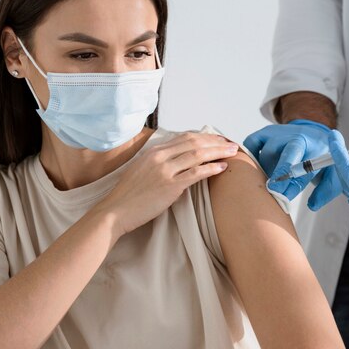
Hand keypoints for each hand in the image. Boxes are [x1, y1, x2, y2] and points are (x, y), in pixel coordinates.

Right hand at [96, 132, 238, 235]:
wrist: (116, 211)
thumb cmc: (128, 196)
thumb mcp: (141, 170)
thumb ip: (157, 163)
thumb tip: (176, 162)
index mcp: (153, 151)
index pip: (184, 137)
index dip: (204, 137)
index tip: (217, 139)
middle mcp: (159, 157)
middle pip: (194, 143)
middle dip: (215, 142)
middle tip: (231, 144)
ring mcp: (165, 170)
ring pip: (197, 155)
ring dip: (218, 152)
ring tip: (233, 152)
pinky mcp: (170, 186)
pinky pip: (195, 173)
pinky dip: (211, 168)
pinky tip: (222, 167)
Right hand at [243, 120, 331, 199]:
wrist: (314, 134)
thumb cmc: (321, 157)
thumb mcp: (332, 172)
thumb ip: (326, 190)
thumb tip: (312, 205)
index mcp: (313, 147)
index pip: (300, 165)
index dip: (289, 181)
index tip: (281, 194)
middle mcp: (294, 137)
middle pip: (280, 155)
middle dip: (274, 174)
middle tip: (271, 191)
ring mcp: (278, 134)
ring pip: (265, 155)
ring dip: (265, 171)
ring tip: (272, 180)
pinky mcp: (265, 133)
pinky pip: (250, 144)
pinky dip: (250, 156)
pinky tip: (257, 165)